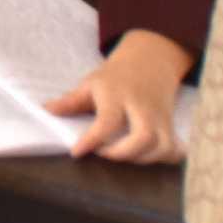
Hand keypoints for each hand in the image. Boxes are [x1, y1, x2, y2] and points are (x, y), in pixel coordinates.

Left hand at [47, 31, 192, 163]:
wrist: (149, 63)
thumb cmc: (115, 77)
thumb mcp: (90, 83)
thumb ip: (71, 100)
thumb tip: (46, 111)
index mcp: (118, 95)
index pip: (107, 121)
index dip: (92, 139)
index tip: (76, 152)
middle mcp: (143, 108)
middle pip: (144, 136)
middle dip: (123, 154)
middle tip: (104, 154)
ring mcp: (160, 118)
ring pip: (163, 146)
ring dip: (143, 159)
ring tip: (122, 156)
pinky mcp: (171, 126)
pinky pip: (175, 148)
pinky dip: (165, 158)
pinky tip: (147, 158)